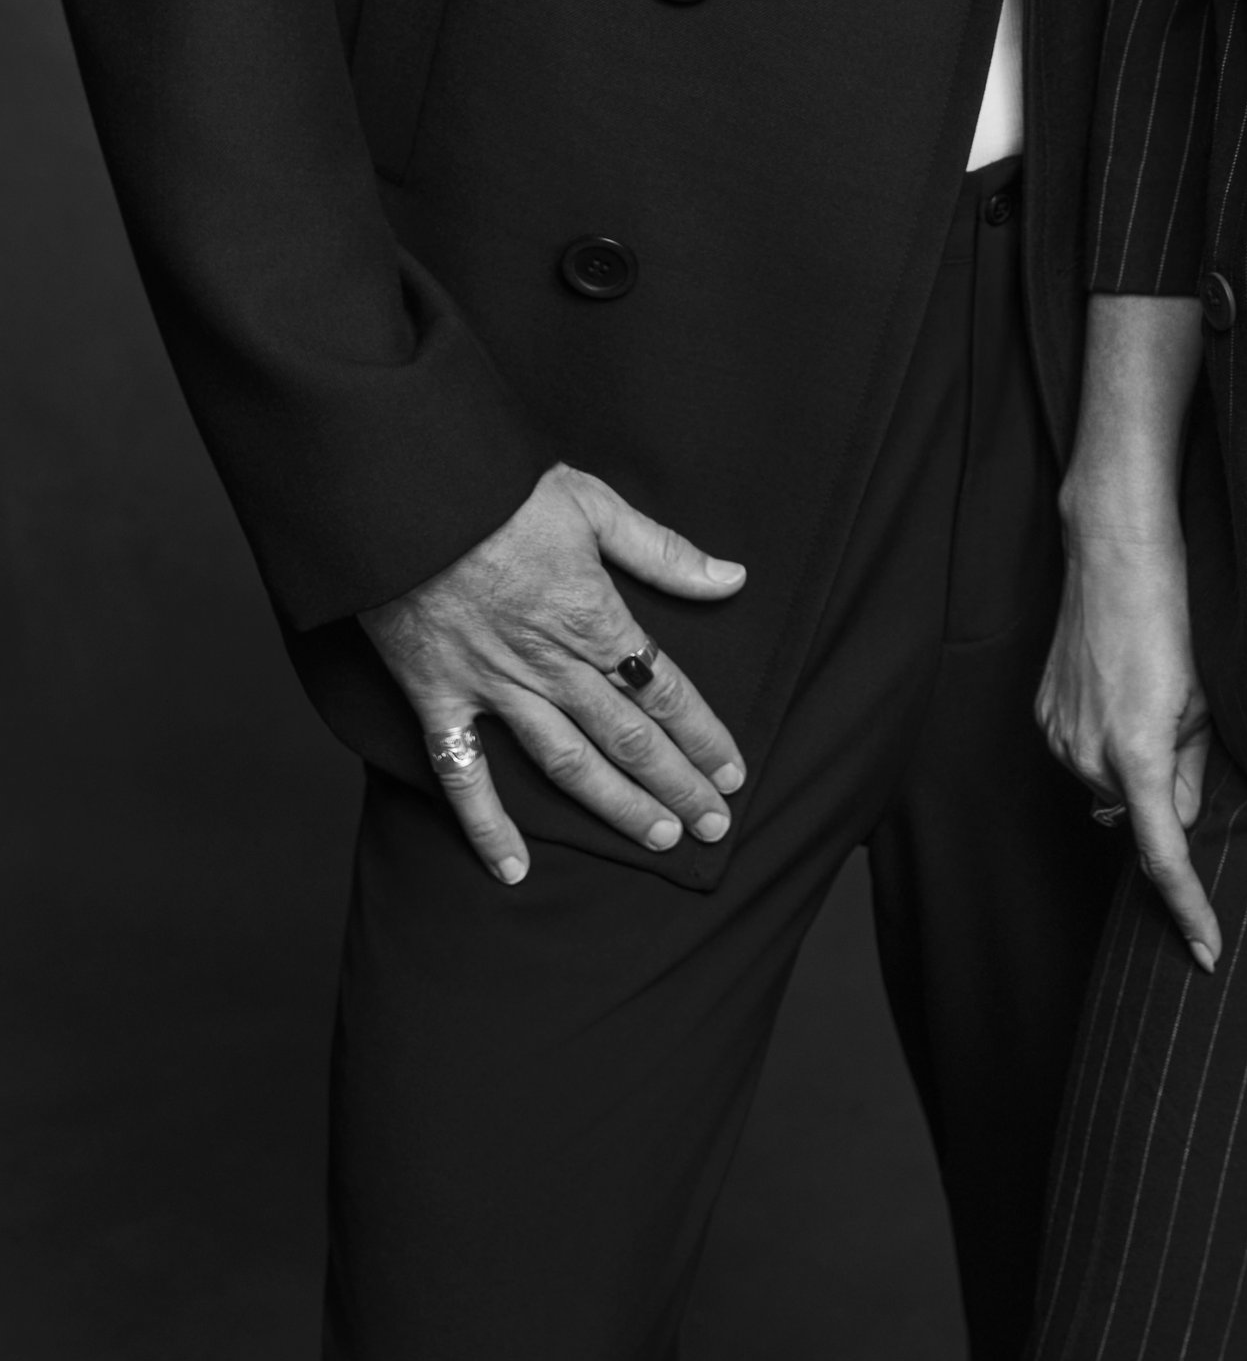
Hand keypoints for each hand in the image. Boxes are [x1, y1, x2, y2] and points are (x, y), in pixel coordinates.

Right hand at [362, 464, 747, 884]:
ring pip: (566, 762)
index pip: (663, 688)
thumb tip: (732, 579)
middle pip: (628, 735)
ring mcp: (491, 687)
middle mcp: (549, 662)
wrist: (397, 496)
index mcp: (591, 615)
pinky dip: (487, 826)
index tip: (734, 774)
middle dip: (677, 783)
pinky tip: (514, 869)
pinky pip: (464, 775)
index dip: (704, 735)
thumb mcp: (590, 502)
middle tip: (714, 827)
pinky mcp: (437, 698)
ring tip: (657, 839)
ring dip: (615, 806)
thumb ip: (662, 551)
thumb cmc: (494, 491)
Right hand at [1037, 512, 1220, 969]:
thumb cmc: (1173, 620)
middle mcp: (1087, 755)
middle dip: (1165, 795)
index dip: (1189, 909)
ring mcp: (1058, 735)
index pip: (1165, 858)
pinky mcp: (1044, 714)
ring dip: (1135, 766)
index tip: (1208, 952)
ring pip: (1110, 786)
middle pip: (1138, 815)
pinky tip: (1122, 692)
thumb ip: (1190, 776)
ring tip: (1152, 693)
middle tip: (1185, 727)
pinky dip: (1107, 745)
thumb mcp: (1203, 704)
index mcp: (1137, 756)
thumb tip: (1177, 825)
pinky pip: (1084, 755)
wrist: (1115, 556)